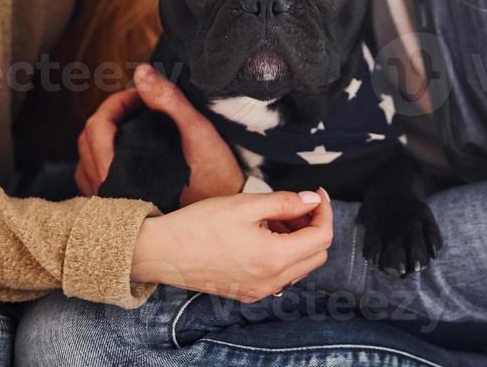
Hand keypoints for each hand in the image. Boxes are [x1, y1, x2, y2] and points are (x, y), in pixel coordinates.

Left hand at [77, 63, 244, 205]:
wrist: (226, 214)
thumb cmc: (216, 177)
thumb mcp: (198, 133)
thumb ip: (169, 101)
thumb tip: (141, 71)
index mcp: (124, 176)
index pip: (97, 128)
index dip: (118, 102)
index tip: (142, 93)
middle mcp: (111, 194)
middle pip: (87, 141)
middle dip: (110, 113)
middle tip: (138, 101)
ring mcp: (112, 204)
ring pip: (86, 160)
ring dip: (102, 134)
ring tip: (130, 121)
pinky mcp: (119, 210)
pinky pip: (93, 178)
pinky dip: (102, 155)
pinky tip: (126, 147)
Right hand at [132, 188, 332, 301]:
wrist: (163, 252)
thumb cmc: (199, 226)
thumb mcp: (246, 205)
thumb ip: (285, 202)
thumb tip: (312, 199)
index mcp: (274, 259)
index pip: (322, 237)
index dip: (324, 211)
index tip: (316, 193)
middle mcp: (271, 281)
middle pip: (316, 254)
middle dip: (313, 225)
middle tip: (295, 204)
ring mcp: (260, 291)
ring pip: (300, 266)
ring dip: (298, 240)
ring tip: (276, 217)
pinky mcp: (248, 292)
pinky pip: (281, 275)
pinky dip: (283, 253)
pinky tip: (264, 234)